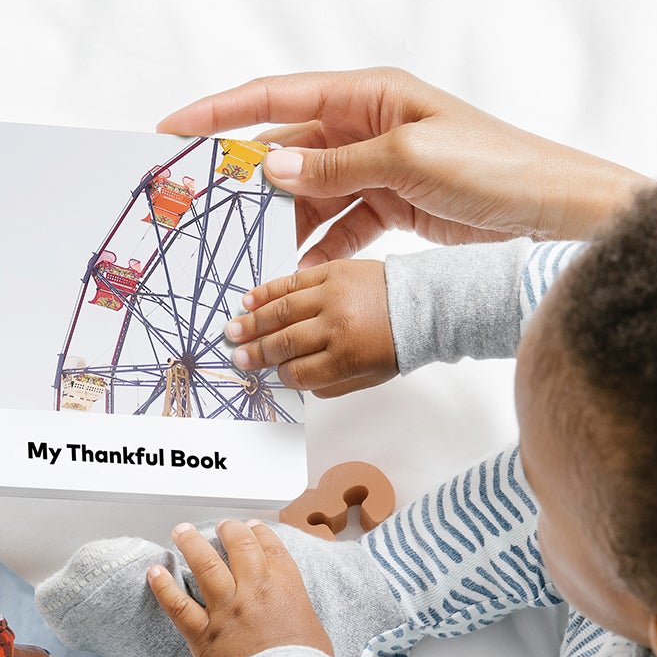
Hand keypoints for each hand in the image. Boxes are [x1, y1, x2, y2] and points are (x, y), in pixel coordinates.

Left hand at [147, 520, 331, 656]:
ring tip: (181, 532)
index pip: (270, 548)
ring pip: (204, 565)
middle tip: (221, 525)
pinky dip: (163, 586)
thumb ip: (296, 609)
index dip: (259, 532)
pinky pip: (178, 605)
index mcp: (284, 587)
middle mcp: (253, 591)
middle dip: (228, 529)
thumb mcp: (312, 628)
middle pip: (238, 546)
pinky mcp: (204, 634)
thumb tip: (289, 609)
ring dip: (190, 543)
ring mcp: (226, 610)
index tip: (252, 526)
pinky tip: (155, 572)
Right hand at [159, 68, 651, 262]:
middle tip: (202, 208)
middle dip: (246, 179)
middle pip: (287, 150)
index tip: (175, 129)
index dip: (221, 113)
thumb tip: (270, 164)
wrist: (551, 217)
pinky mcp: (388, 208)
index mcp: (369, 96)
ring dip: (280, 222)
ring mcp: (375, 170)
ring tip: (245, 250)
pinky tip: (296, 270)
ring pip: (307, 194)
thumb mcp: (408, 158)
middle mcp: (366, 128)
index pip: (277, 98)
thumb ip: (335, 163)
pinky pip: (336, 226)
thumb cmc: (495, 169)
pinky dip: (316, 248)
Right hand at [225, 258, 396, 396]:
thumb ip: (330, 384)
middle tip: (237, 356)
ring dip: (253, 322)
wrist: (422, 304)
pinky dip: (268, 291)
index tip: (276, 374)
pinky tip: (250, 300)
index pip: (299, 372)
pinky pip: (293, 282)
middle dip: (257, 352)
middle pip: (285, 342)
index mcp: (347, 356)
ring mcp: (333, 295)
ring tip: (233, 330)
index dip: (283, 376)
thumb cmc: (397, 342)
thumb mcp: (369, 376)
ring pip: (282, 311)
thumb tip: (295, 378)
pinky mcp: (333, 271)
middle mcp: (337, 325)